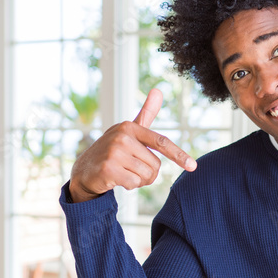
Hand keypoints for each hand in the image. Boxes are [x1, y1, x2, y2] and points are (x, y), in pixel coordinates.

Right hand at [68, 88, 196, 202]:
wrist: (85, 170)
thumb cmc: (113, 150)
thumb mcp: (129, 131)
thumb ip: (146, 113)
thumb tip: (159, 90)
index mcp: (130, 127)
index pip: (161, 142)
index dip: (179, 155)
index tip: (193, 166)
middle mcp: (122, 137)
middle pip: (155, 165)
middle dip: (148, 173)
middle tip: (131, 168)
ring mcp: (114, 153)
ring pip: (146, 176)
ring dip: (139, 180)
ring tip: (123, 173)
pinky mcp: (108, 169)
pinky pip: (134, 184)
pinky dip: (129, 186)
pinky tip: (116, 179)